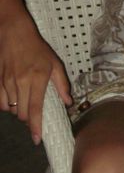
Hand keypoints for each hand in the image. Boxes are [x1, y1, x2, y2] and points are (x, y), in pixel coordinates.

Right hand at [0, 12, 71, 144]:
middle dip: (28, 119)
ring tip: (26, 101)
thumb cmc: (37, 48)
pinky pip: (1, 103)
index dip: (36, 126)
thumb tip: (68, 102)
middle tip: (35, 114)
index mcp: (38, 78)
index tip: (37, 139)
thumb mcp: (54, 63)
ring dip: (19, 111)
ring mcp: (7, 82)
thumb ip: (62, 84)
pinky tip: (14, 98)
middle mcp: (21, 82)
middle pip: (22, 113)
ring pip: (11, 109)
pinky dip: (7, 105)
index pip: (35, 109)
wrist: (15, 34)